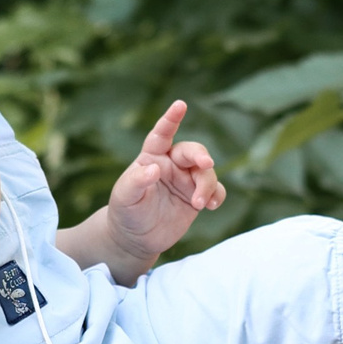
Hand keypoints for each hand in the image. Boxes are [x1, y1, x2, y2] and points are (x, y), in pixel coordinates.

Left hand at [104, 101, 224, 267]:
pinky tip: (211, 206)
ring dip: (207, 185)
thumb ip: (136, 181)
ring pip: (206, 173)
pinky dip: (217, 195)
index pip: (161, 134)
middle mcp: (171, 164)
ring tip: (199, 204)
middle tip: (206, 165)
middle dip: (201, 156)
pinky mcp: (196, 197)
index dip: (171, 119)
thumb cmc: (126, 212)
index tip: (180, 105)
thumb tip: (154, 169)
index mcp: (152, 157)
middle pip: (192, 152)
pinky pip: (215, 191)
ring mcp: (186, 180)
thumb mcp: (125, 197)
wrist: (135, 239)